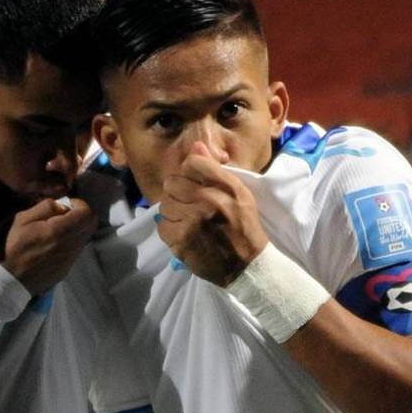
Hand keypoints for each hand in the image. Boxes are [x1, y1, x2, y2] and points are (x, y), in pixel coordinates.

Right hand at [3, 198, 96, 294]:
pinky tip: (54, 245)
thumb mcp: (23, 220)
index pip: (87, 212)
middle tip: (63, 215)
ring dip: (76, 229)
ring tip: (57, 230)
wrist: (11, 280)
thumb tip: (62, 205)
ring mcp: (71, 259)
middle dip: (80, 215)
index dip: (78, 204)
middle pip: (92, 224)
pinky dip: (71, 242)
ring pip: (86, 237)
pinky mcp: (67, 268)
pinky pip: (77, 249)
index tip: (64, 206)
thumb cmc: (14, 247)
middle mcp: (71, 246)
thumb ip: (45, 207)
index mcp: (60, 231)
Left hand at [157, 142, 269, 286]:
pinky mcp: (182, 240)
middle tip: (189, 206)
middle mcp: (210, 200)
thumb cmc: (243, 227)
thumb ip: (214, 170)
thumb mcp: (238, 194)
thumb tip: (195, 146)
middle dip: (178, 194)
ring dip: (174, 214)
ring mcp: (194, 221)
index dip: (189, 174)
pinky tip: (185, 235)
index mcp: (227, 186)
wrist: (248, 266)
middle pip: (172, 183)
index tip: (194, 185)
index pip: (191, 163)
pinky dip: (171, 231)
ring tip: (188, 222)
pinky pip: (162, 226)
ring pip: (164, 205)